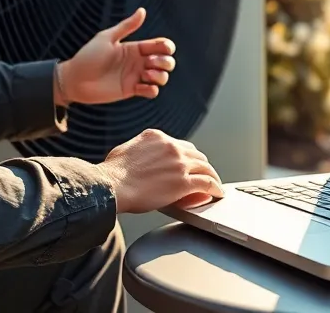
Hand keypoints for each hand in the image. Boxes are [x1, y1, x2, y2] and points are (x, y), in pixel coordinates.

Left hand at [55, 8, 174, 105]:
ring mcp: (135, 77)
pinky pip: (151, 92)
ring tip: (146, 75)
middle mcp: (138, 62)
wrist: (75, 80)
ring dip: (161, 76)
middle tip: (150, 62)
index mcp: (134, 47)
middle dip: (165, 62)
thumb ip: (126, 26)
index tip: (161, 49)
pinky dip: (152, 90)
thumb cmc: (88, 56)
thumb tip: (143, 10)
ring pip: (162, 77)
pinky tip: (141, 87)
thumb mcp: (107, 38)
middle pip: (166, 61)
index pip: (160, 45)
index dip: (166, 47)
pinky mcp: (131, 90)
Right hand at [97, 129, 224, 212]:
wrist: (112, 186)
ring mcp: (179, 163)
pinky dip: (215, 188)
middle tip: (204, 174)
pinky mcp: (184, 182)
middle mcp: (171, 146)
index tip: (189, 164)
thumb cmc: (113, 173)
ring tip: (215, 185)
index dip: (187, 156)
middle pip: (195, 154)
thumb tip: (140, 157)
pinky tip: (217, 193)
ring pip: (205, 167)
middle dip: (201, 164)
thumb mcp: (126, 150)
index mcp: (156, 137)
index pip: (180, 145)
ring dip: (211, 176)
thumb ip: (140, 149)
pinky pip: (207, 183)